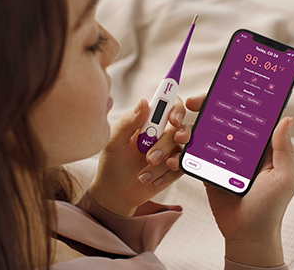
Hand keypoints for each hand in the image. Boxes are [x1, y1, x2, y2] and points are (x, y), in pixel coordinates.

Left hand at [89, 97, 190, 216]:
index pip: (169, 106)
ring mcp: (170, 151)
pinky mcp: (174, 169)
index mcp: (148, 121)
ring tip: (143, 174)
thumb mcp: (114, 142)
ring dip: (162, 164)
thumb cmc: (112, 162)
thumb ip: (128, 122)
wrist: (115, 192)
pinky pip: (181, 168)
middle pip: (179, 128)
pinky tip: (152, 180)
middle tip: (150, 158)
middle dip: (164, 144)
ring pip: (180, 150)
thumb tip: (144, 102)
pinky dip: (166, 175)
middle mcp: (163, 133)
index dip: (176, 108)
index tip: (173, 119)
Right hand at [187, 93, 293, 266]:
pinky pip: (193, 158)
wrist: (246, 234)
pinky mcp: (207, 171)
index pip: (245, 115)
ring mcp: (221, 158)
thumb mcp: (283, 178)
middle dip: (203, 110)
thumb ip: (283, 150)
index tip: (216, 91)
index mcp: (259, 146)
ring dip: (188, 132)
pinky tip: (174, 158)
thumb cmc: (269, 208)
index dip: (231, 100)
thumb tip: (286, 118)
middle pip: (220, 120)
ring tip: (179, 136)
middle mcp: (239, 148)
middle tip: (189, 105)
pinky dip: (182, 155)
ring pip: (203, 136)